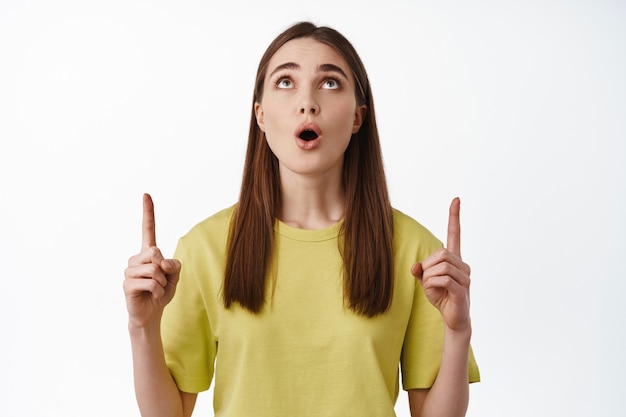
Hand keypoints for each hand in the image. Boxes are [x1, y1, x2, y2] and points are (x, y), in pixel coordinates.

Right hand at [123, 194, 180, 328]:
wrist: (151, 314)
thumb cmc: (161, 292)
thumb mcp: (174, 277)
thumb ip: (174, 265)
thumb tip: (160, 262)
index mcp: (148, 253)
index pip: (148, 229)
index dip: (148, 212)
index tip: (146, 194)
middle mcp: (136, 258)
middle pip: (155, 252)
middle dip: (165, 269)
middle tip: (161, 281)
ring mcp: (129, 271)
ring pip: (154, 269)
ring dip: (162, 283)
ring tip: (155, 289)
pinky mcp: (127, 284)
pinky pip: (150, 282)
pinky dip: (158, 291)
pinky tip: (152, 295)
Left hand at [411, 198, 470, 332]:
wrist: (453, 319)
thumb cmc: (441, 297)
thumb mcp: (426, 282)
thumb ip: (420, 271)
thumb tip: (416, 266)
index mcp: (454, 259)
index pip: (455, 234)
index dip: (454, 217)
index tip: (456, 199)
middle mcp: (463, 265)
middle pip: (441, 253)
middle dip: (428, 266)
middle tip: (426, 279)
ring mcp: (465, 277)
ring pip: (441, 266)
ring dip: (429, 277)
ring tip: (431, 287)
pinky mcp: (463, 290)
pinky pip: (444, 279)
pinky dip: (433, 284)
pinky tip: (434, 290)